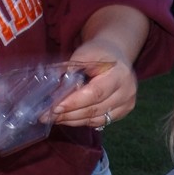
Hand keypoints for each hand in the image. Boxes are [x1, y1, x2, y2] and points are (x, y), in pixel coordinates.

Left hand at [50, 4, 150, 129]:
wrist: (117, 55)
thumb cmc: (100, 53)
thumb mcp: (85, 52)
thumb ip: (72, 69)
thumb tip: (54, 90)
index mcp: (120, 75)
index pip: (96, 93)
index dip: (75, 102)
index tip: (55, 107)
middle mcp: (127, 92)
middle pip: (95, 109)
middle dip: (68, 114)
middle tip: (46, 115)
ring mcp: (126, 105)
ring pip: (96, 119)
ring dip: (72, 120)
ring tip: (53, 118)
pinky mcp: (122, 113)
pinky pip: (99, 122)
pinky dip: (81, 121)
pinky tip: (67, 118)